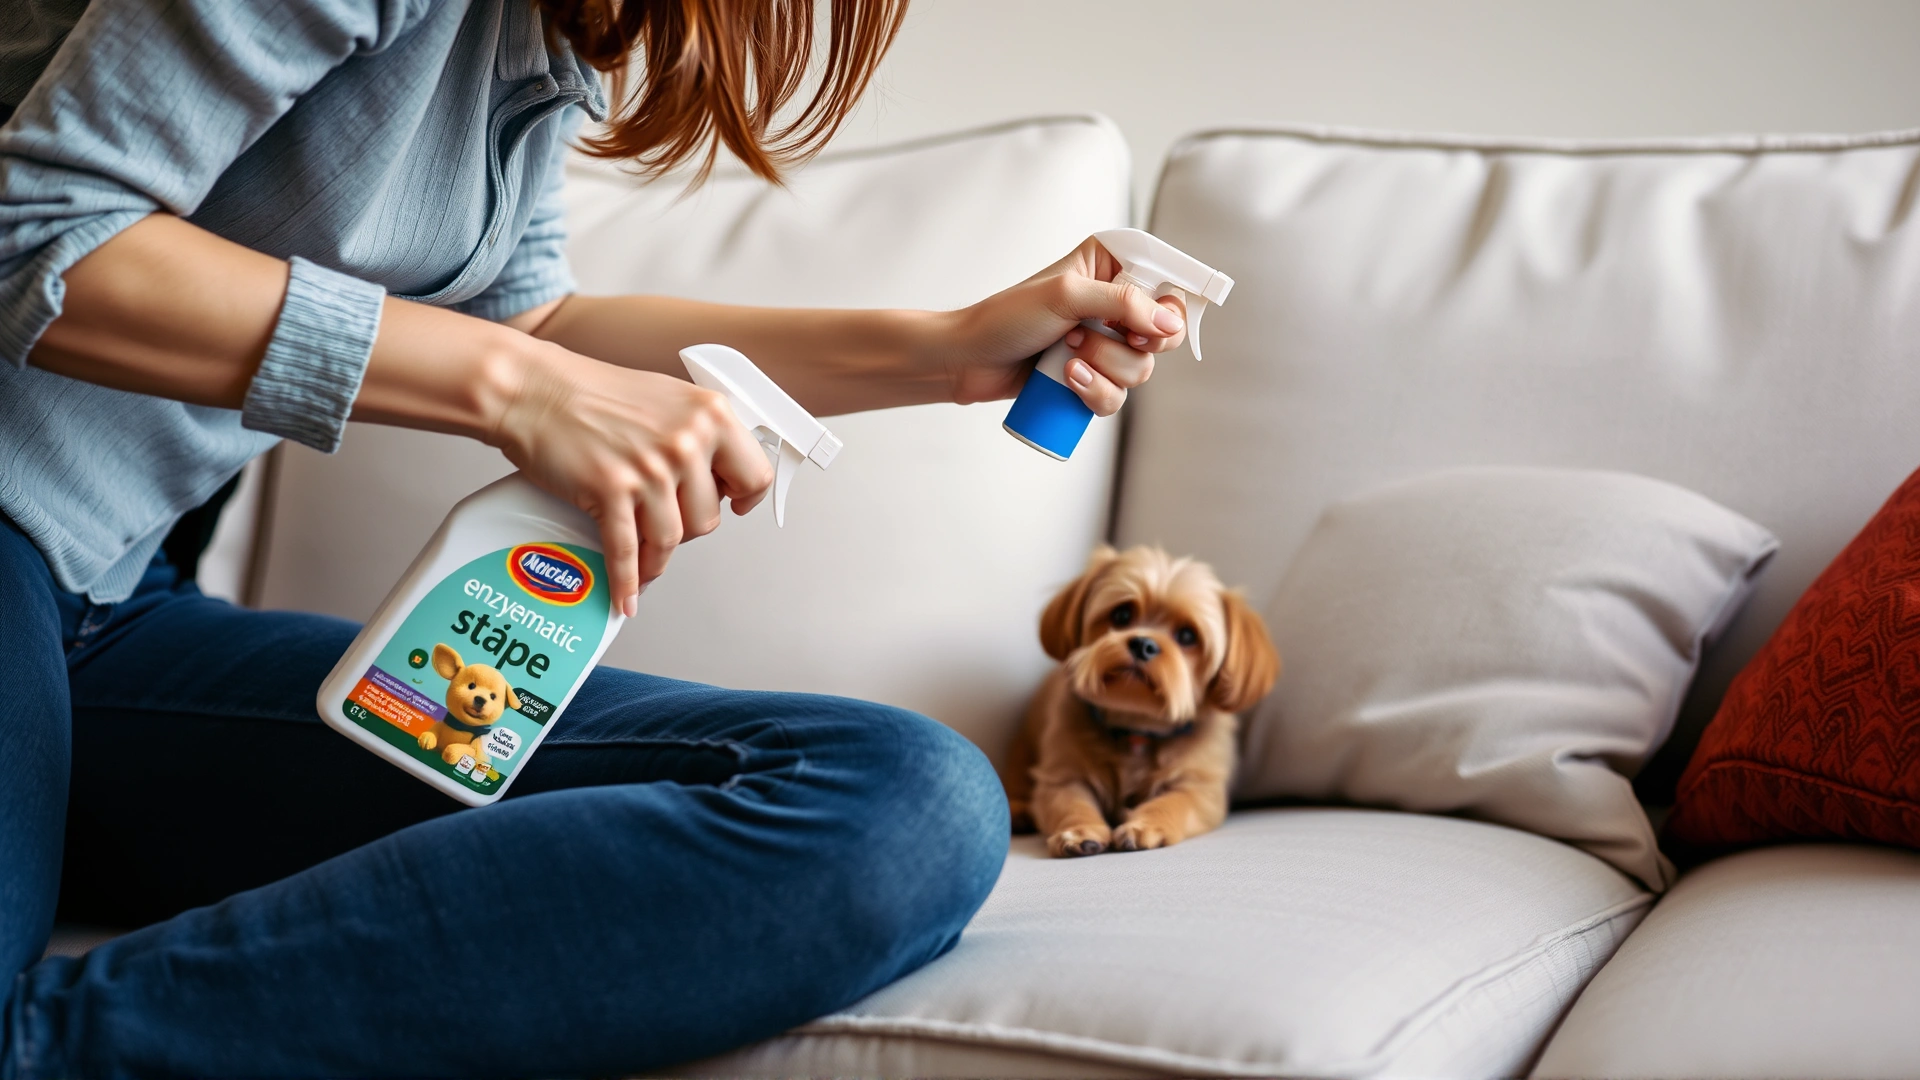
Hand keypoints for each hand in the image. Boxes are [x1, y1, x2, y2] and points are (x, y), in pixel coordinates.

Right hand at [488, 343, 773, 615]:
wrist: (535, 389)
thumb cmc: (594, 393)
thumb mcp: (669, 399)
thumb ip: (699, 434)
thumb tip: (720, 476)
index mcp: (710, 414)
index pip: (755, 475)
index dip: (744, 498)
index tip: (734, 504)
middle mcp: (686, 441)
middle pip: (709, 518)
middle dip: (687, 526)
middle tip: (665, 518)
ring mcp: (650, 468)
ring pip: (672, 539)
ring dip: (657, 558)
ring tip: (646, 560)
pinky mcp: (611, 490)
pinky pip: (627, 552)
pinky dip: (627, 582)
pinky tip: (626, 596)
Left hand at [944, 235, 1190, 415]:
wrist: (969, 359)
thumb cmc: (1006, 317)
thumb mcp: (1066, 296)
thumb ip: (1123, 302)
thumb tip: (1169, 323)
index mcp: (1109, 266)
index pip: (1166, 279)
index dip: (1170, 305)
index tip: (1152, 324)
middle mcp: (1113, 303)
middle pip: (1164, 333)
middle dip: (1133, 344)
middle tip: (1102, 335)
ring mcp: (1104, 343)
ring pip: (1141, 369)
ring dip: (1104, 367)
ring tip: (1067, 355)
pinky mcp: (1093, 377)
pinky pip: (1118, 396)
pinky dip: (1095, 392)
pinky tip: (1067, 380)